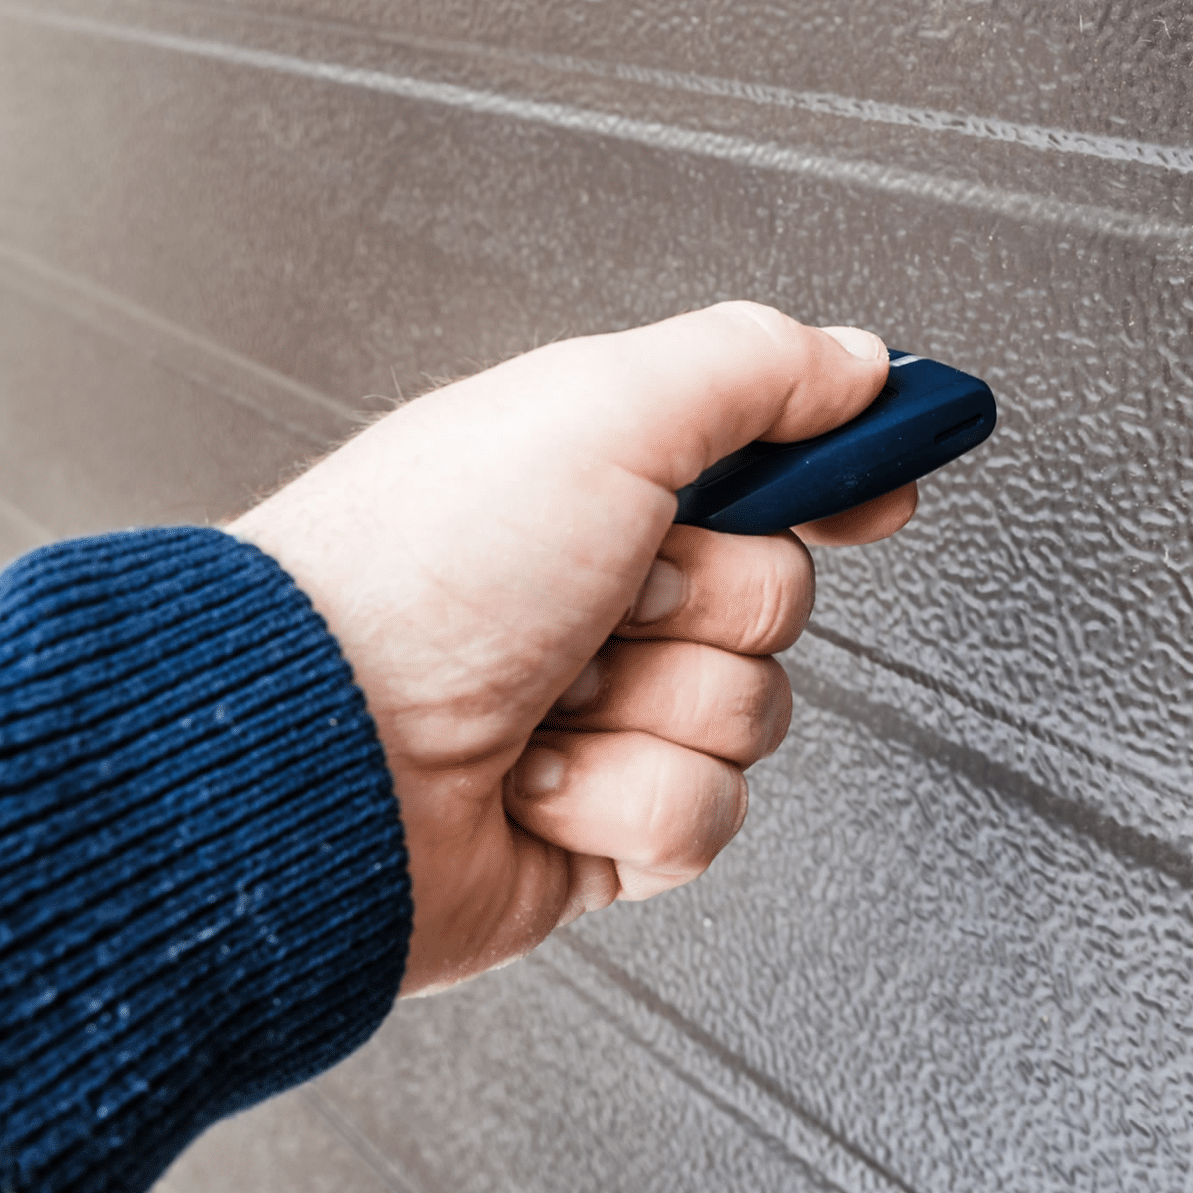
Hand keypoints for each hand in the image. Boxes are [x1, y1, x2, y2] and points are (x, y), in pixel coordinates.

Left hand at [227, 302, 914, 993]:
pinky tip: (539, 776)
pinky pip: (703, 820)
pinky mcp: (593, 832)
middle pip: (776, 593)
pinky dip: (627, 798)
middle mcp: (589, 592)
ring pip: (751, 716)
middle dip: (708, 598)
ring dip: (659, 704)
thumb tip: (859, 360)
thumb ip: (750, 365)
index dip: (834, 468)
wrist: (310, 761)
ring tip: (552, 693)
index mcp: (582, 476)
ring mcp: (592, 717)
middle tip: (614, 590)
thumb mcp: (596, 407)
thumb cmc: (408, 574)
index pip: (760, 460)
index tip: (883, 474)